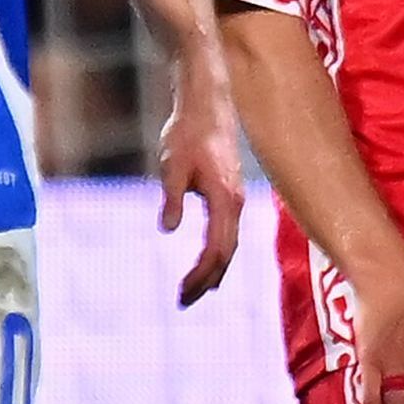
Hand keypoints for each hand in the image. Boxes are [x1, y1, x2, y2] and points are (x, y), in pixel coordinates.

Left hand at [157, 60, 244, 306]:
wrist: (207, 102)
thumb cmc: (188, 130)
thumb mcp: (172, 164)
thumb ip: (172, 197)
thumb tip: (168, 229)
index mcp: (225, 200)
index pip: (216, 250)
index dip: (200, 275)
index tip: (182, 294)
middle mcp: (235, 204)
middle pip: (226, 254)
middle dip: (206, 281)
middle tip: (183, 302)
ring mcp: (235, 199)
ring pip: (229, 245)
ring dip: (212, 270)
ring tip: (193, 291)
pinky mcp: (229, 193)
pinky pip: (227, 233)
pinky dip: (217, 254)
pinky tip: (207, 264)